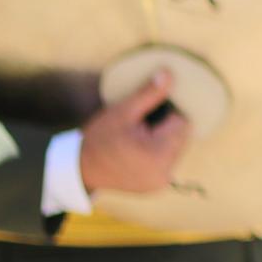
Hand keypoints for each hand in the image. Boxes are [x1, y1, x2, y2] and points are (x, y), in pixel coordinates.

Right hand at [77, 70, 188, 194]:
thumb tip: (169, 74)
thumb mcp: (123, 112)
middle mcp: (164, 172)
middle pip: (182, 137)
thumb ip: (149, 94)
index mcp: (158, 153)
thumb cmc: (99, 137)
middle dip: (166, 128)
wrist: (79, 168)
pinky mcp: (155, 187)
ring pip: (177, 149)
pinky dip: (158, 155)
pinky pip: (168, 163)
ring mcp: (160, 182)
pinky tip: (139, 152)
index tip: (147, 116)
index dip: (167, 114)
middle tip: (141, 128)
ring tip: (138, 140)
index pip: (182, 122)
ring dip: (164, 141)